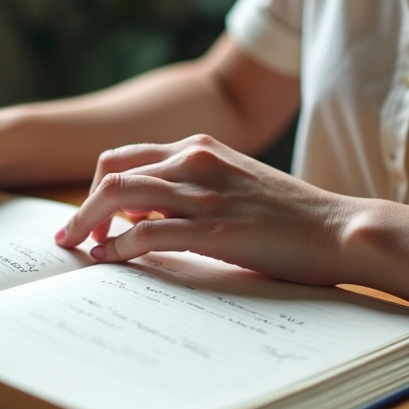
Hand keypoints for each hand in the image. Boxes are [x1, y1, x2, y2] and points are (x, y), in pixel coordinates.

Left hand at [54, 134, 354, 285]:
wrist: (339, 229)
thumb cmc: (289, 217)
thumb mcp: (232, 186)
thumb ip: (188, 193)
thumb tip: (139, 218)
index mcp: (199, 148)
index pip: (124, 157)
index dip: (96, 187)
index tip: (88, 217)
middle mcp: (195, 160)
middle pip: (111, 173)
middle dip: (81, 206)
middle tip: (69, 236)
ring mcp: (203, 193)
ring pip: (119, 197)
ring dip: (87, 225)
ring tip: (77, 250)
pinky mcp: (212, 229)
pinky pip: (145, 234)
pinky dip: (117, 248)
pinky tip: (108, 261)